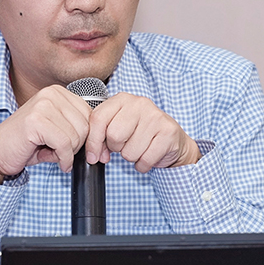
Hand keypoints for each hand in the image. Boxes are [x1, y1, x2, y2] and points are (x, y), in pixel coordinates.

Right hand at [0, 85, 91, 183]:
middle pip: (87, 126)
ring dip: (67, 153)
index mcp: (59, 92)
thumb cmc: (26, 143)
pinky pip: (64, 144)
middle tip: (59, 152)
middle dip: (77, 146)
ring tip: (50, 151)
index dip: (89, 137)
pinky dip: (62, 158)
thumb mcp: (57, 131)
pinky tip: (51, 159)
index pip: (91, 115)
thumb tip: (103, 144)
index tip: (83, 151)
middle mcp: (51, 94)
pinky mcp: (36, 121)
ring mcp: (43, 105)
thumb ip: (78, 130)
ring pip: (77, 136)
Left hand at [84, 93, 200, 172]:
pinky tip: (148, 156)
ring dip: (132, 157)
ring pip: (129, 152)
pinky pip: (145, 160)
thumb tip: (94, 155)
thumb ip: (101, 137)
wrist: (171, 138)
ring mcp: (155, 117)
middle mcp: (139, 103)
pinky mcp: (168, 132)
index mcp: (122, 99)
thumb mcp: (118, 127)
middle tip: (125, 145)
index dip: (93, 142)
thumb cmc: (139, 132)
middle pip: (114, 136)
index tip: (93, 156)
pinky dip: (143, 165)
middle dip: (116, 148)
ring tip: (140, 148)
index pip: (98, 119)